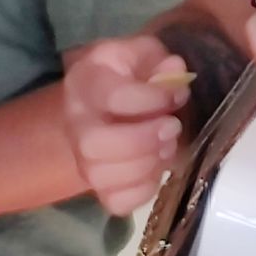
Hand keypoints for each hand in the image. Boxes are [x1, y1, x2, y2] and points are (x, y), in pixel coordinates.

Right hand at [63, 36, 191, 214]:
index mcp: (87, 82)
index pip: (110, 96)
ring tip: (168, 147)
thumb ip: (159, 59)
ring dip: (146, 165)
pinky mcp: (97, 186)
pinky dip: (143, 190)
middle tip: (172, 128)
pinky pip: (115, 202)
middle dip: (142, 140)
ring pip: (101, 176)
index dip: (150, 99)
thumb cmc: (129, 74)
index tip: (177, 95)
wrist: (106, 103)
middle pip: (93, 144)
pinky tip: (157, 169)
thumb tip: (175, 72)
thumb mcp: (142, 53)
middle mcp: (77, 122)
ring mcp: (82, 158)